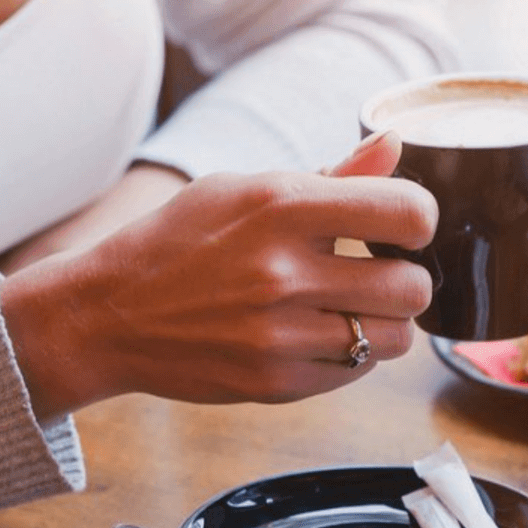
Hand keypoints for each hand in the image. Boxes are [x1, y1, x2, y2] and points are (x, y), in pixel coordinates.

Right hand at [0, 132, 435, 419]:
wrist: (108, 315)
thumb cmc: (183, 241)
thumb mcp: (246, 189)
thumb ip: (332, 175)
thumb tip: (395, 144)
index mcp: (282, 206)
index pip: (408, 213)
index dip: (419, 221)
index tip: (402, 229)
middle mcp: (284, 271)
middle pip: (414, 287)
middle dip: (407, 281)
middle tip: (380, 276)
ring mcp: (280, 334)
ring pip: (396, 338)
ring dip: (386, 324)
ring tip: (354, 309)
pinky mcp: (276, 383)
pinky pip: (357, 372)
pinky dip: (352, 355)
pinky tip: (320, 335)